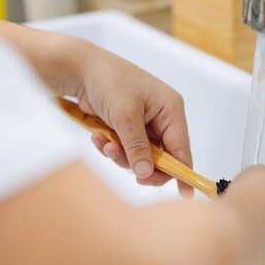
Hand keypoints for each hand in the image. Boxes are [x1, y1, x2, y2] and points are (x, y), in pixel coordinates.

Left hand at [0, 16, 192, 195]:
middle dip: (140, 163)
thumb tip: (146, 173)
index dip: (182, 173)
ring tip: (104, 143)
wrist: (81, 69)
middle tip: (123, 163)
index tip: (184, 195)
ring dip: (121, 156)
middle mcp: (162, 119)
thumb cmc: (109, 81)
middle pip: (162, 158)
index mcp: (171, 110)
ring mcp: (145, 125)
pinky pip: (125, 151)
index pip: (182, 149)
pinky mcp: (128, 129)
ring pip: (141, 157)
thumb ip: (137, 146)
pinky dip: (112, 149)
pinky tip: (98, 137)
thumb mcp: (125, 115)